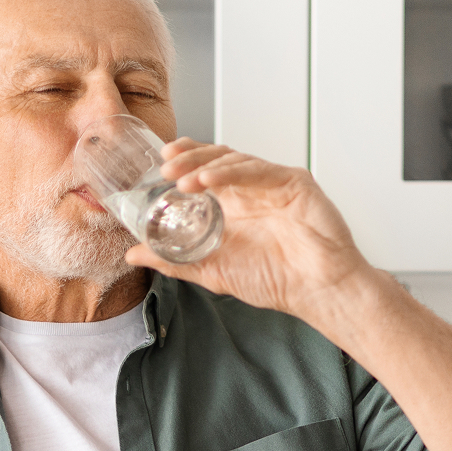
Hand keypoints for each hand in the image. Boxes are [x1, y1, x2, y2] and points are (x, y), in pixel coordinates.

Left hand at [125, 138, 377, 333]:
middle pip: (217, 158)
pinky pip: (259, 169)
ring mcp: (274, 184)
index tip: (162, 161)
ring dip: (205, 166)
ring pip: (235, 159)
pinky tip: (209, 181)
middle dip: (189, 158)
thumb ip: (173, 261)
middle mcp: (253, 190)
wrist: (317, 292)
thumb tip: (134, 255)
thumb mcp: (212, 270)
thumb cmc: (276, 281)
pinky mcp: (294, 183)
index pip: (206, 170)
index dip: (185, 160)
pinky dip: (231, 172)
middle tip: (165, 166)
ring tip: (181, 180)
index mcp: (236, 206)